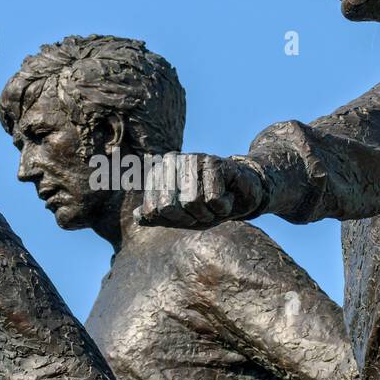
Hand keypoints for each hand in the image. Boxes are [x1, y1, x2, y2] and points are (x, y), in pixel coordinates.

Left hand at [135, 153, 265, 228]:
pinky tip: (228, 195)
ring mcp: (192, 159)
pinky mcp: (214, 162)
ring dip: (209, 212)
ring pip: (191, 202)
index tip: (187, 213)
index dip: (173, 220)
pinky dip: (223, 206)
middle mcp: (171, 161)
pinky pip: (213, 199)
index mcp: (158, 173)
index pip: (153, 210)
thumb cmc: (207, 205)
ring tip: (216, 202)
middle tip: (204, 210)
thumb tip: (137, 216)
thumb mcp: (179, 216)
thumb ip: (156, 216)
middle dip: (190, 217)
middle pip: (169, 207)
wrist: (242, 195)